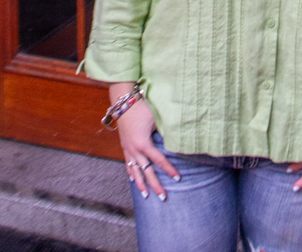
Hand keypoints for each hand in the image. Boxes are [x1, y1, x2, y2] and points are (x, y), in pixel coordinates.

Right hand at [108, 83, 179, 201]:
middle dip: (155, 185)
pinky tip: (133, 179)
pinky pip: (128, 163)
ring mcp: (128, 149)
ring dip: (141, 184)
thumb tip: (176, 140)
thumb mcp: (156, 119)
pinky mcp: (124, 146)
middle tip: (164, 197)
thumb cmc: (142, 108)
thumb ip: (165, 131)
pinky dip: (131, 172)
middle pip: (147, 172)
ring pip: (135, 171)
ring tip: (146, 195)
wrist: (124, 103)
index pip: (160, 161)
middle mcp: (135, 150)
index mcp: (144, 144)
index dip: (169, 170)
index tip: (178, 178)